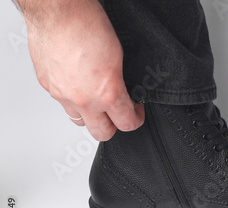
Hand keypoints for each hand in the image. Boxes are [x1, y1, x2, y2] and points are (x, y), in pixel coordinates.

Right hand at [25, 0, 143, 140]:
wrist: (58, 11)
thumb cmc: (87, 25)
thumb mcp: (118, 57)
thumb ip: (120, 83)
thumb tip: (122, 93)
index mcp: (107, 94)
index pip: (126, 124)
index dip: (135, 120)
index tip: (136, 112)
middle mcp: (83, 100)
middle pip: (102, 133)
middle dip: (113, 127)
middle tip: (117, 114)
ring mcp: (62, 95)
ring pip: (79, 121)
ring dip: (90, 117)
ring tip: (96, 102)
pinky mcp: (48, 87)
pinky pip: (62, 103)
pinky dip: (72, 99)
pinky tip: (78, 84)